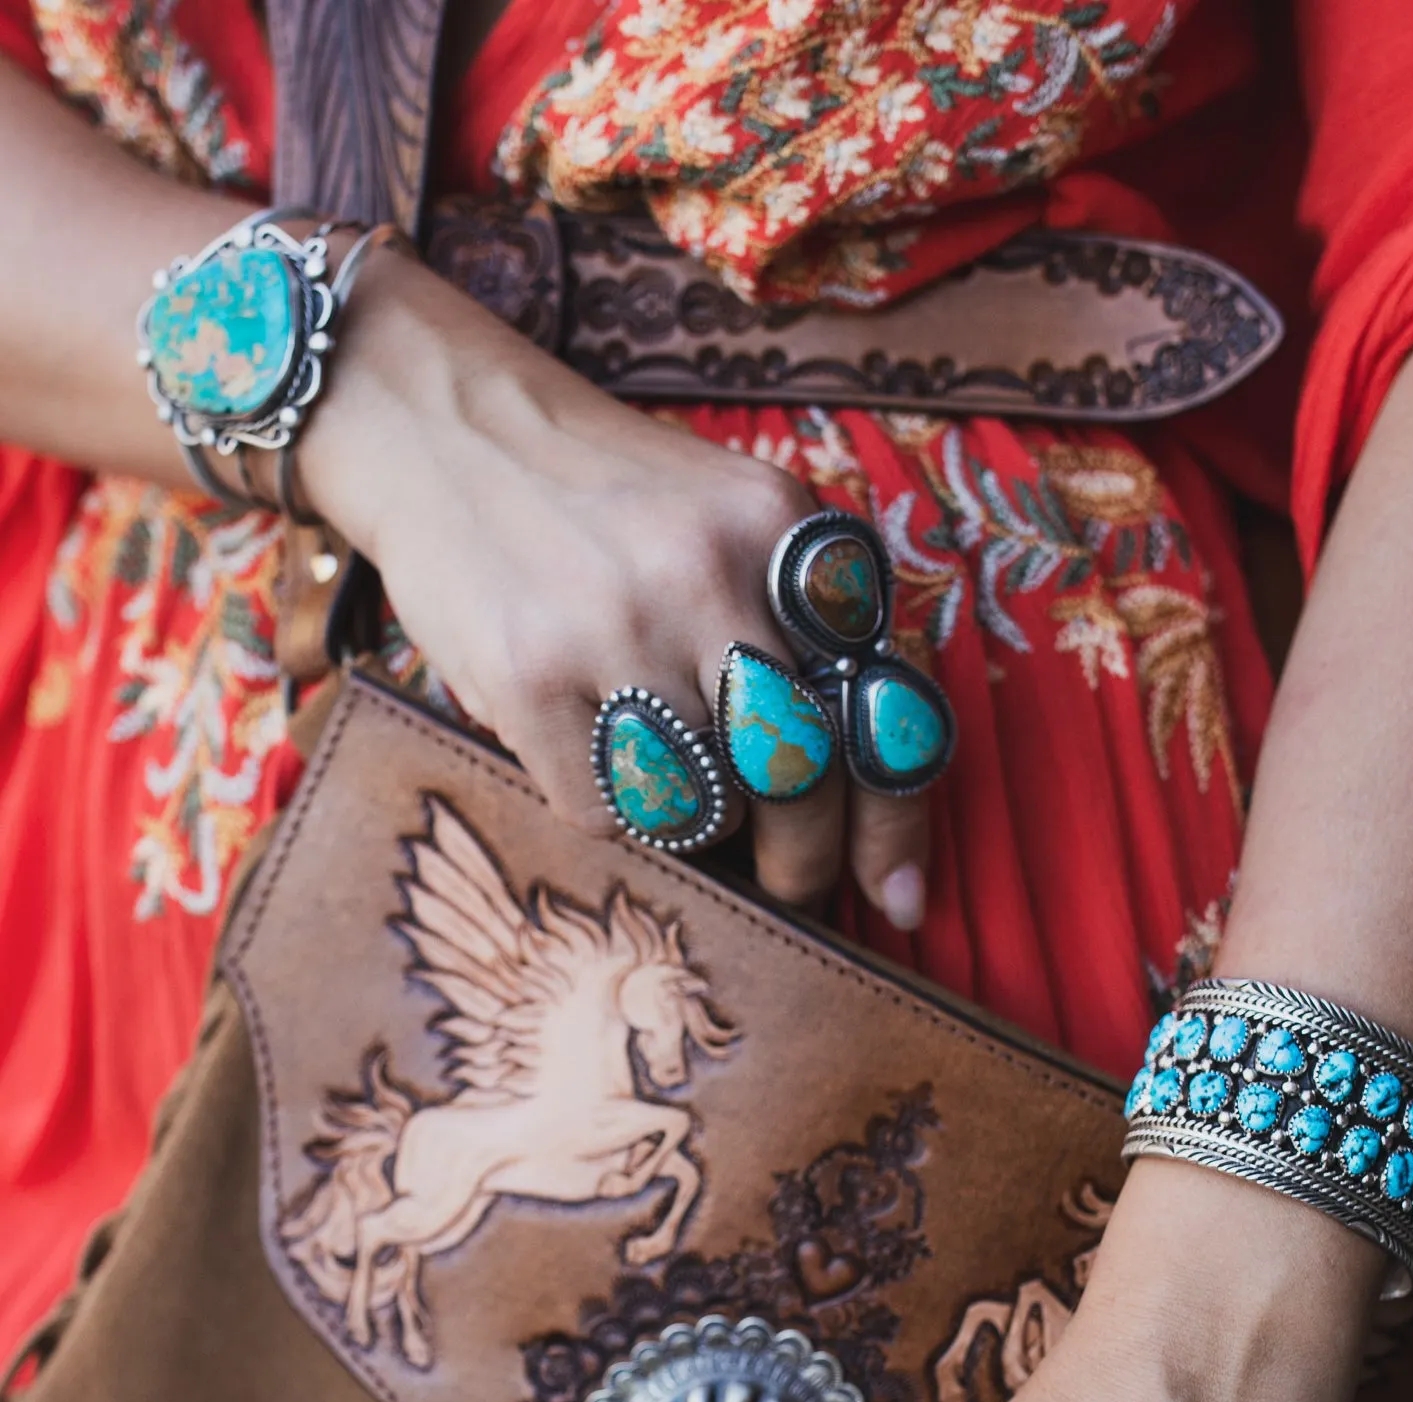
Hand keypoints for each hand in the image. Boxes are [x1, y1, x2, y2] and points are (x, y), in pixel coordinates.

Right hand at [298, 248, 929, 925]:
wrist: (447, 429)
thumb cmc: (611, 503)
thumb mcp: (733, 520)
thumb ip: (809, 628)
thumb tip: (868, 809)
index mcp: (784, 530)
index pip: (877, 706)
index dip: (894, 820)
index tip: (897, 893)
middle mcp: (710, 570)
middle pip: (800, 777)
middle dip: (804, 859)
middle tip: (790, 881)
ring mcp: (615, 624)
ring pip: (705, 810)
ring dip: (700, 827)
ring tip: (676, 786)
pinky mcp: (530, 677)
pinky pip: (607, 814)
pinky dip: (611, 813)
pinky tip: (593, 755)